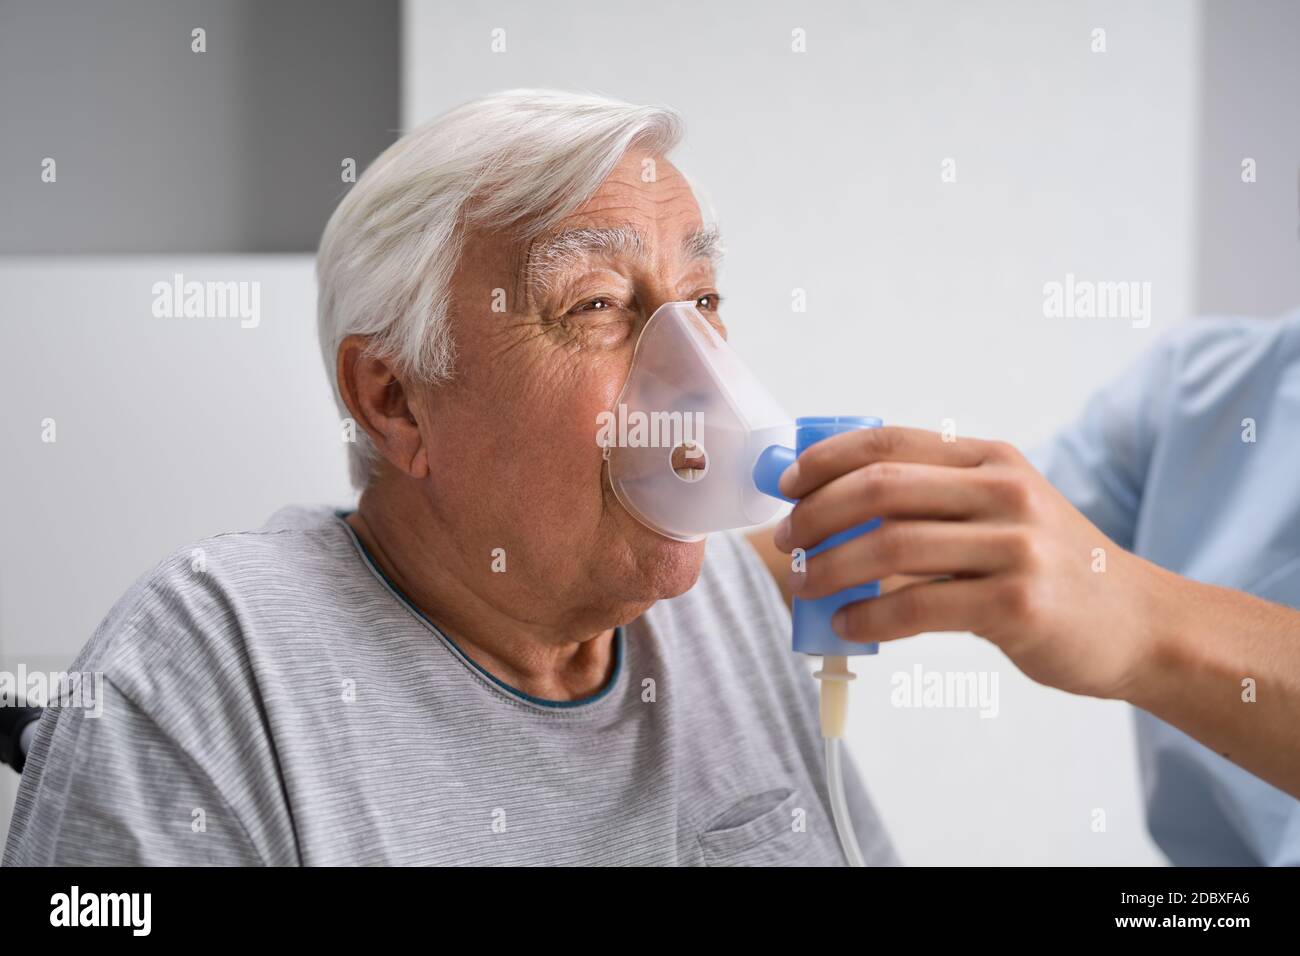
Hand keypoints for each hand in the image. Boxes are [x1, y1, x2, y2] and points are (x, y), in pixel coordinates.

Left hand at [772, 426, 1170, 699]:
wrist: (1141, 623)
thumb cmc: (1054, 568)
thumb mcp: (1005, 510)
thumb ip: (937, 501)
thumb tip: (834, 511)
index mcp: (990, 459)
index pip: (887, 443)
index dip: (823, 460)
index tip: (786, 486)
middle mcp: (1003, 491)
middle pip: (879, 489)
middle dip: (815, 514)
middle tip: (786, 542)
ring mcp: (1014, 547)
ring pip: (890, 546)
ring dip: (830, 567)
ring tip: (806, 585)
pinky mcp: (1017, 605)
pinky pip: (916, 607)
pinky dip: (867, 616)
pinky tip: (845, 623)